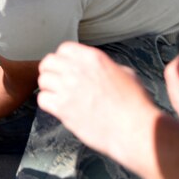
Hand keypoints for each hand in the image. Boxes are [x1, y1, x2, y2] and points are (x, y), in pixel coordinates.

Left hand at [38, 42, 159, 162]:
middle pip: (48, 62)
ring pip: (42, 80)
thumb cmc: (135, 105)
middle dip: (51, 71)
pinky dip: (47, 103)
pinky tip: (58, 108)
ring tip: (58, 96)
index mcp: (92, 58)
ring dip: (48, 87)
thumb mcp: (125, 73)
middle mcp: (77, 70)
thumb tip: (98, 70)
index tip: (65, 67)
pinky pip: (42, 99)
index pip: (64, 49)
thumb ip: (106, 67)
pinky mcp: (62, 108)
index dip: (63, 59)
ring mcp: (68, 88)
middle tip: (56, 81)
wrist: (135, 129)